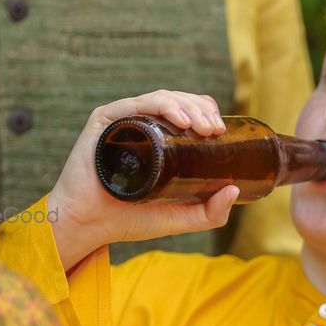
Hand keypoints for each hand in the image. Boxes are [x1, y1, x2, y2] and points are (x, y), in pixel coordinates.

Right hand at [48, 90, 237, 269]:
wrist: (90, 227)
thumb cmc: (129, 220)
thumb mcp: (180, 217)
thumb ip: (210, 213)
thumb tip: (236, 191)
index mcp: (158, 137)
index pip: (189, 112)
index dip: (207, 113)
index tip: (220, 132)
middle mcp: (141, 124)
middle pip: (179, 102)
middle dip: (201, 110)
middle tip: (214, 131)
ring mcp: (122, 121)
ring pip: (162, 99)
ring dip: (186, 106)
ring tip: (201, 126)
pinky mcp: (104, 121)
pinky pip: (135, 104)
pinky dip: (160, 106)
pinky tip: (178, 118)